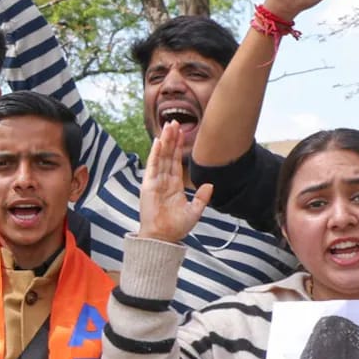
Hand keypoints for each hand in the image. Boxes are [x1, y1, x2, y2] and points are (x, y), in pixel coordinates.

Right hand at [139, 121, 211, 242]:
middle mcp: (164, 180)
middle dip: (172, 138)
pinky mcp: (148, 185)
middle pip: (168, 155)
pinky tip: (158, 141)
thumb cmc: (176, 227)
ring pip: (161, 156)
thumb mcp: (195, 211)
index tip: (182, 132)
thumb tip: (210, 184)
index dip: (179, 147)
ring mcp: (155, 181)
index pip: (176, 161)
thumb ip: (202, 197)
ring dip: (164, 141)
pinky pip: (152, 166)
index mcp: (174, 185)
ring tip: (167, 126)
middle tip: (174, 121)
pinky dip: (155, 153)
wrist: (164, 237)